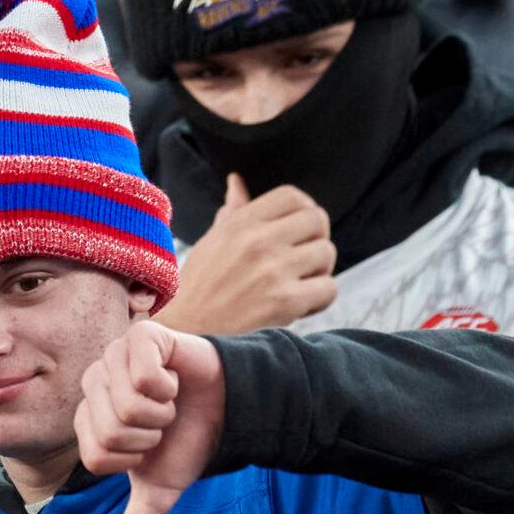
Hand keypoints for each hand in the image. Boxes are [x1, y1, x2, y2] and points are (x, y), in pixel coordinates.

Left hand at [77, 321, 225, 513]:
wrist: (229, 407)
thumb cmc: (186, 443)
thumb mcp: (159, 491)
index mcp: (88, 418)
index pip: (96, 455)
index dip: (132, 458)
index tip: (149, 446)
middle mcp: (94, 383)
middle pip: (108, 430)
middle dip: (147, 435)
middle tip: (162, 422)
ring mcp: (113, 356)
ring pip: (125, 403)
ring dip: (159, 410)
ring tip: (168, 400)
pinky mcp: (141, 336)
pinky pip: (142, 371)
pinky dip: (167, 383)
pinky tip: (173, 378)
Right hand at [157, 174, 337, 334]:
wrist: (184, 333)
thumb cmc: (198, 288)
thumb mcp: (210, 242)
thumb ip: (232, 211)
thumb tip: (237, 181)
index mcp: (239, 223)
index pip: (292, 196)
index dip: (304, 209)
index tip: (300, 229)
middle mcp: (257, 242)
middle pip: (317, 220)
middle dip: (316, 238)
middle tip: (304, 258)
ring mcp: (272, 271)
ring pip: (327, 253)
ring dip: (320, 270)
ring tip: (300, 283)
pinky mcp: (284, 302)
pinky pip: (329, 288)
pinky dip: (321, 298)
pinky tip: (302, 304)